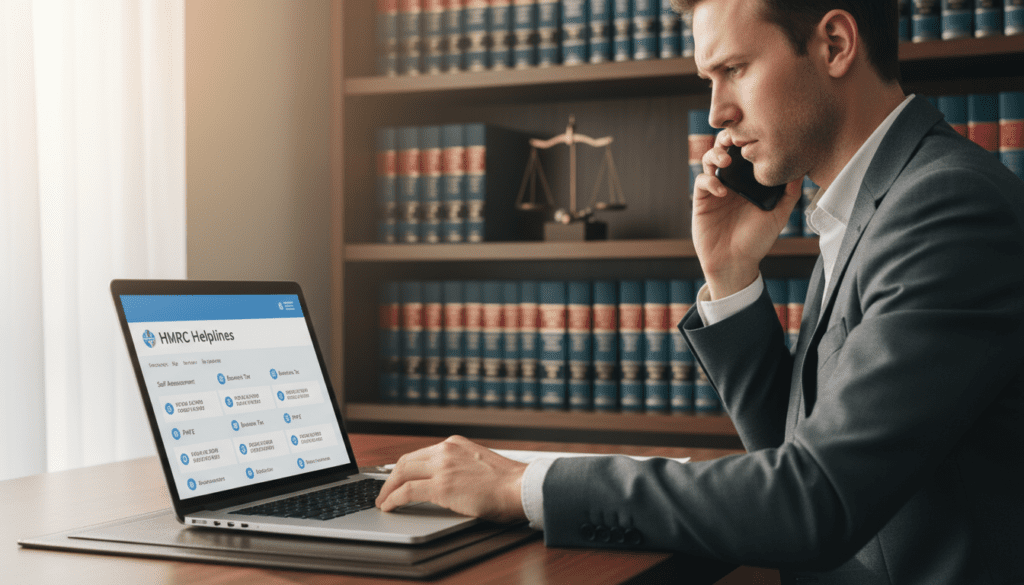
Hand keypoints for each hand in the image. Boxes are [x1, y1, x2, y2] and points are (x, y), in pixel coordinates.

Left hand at [375, 435, 528, 523]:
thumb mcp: (478, 463)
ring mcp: (442, 467)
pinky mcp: (441, 486)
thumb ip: (460, 466)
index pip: (420, 453)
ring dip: (387, 488)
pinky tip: (389, 506)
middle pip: (405, 461)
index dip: (404, 467)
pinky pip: (406, 491)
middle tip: (384, 490)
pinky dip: (393, 499)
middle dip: (390, 477)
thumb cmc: (507, 482)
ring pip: (401, 473)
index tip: (397, 477)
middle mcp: (446, 450)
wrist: (520, 487)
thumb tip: (448, 481)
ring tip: (382, 500)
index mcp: (455, 444)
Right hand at [692, 133, 801, 298]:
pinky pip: (702, 181)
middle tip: (736, 137)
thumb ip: (789, 193)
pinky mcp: (702, 200)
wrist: (736, 263)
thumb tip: (800, 169)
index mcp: (749, 180)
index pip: (746, 151)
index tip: (756, 133)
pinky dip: (710, 180)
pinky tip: (722, 191)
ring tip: (726, 160)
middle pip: (725, 148)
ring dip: (716, 154)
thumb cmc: (757, 241)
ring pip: (709, 159)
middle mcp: (732, 181)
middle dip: (728, 138)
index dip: (748, 138)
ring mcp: (715, 189)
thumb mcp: (779, 216)